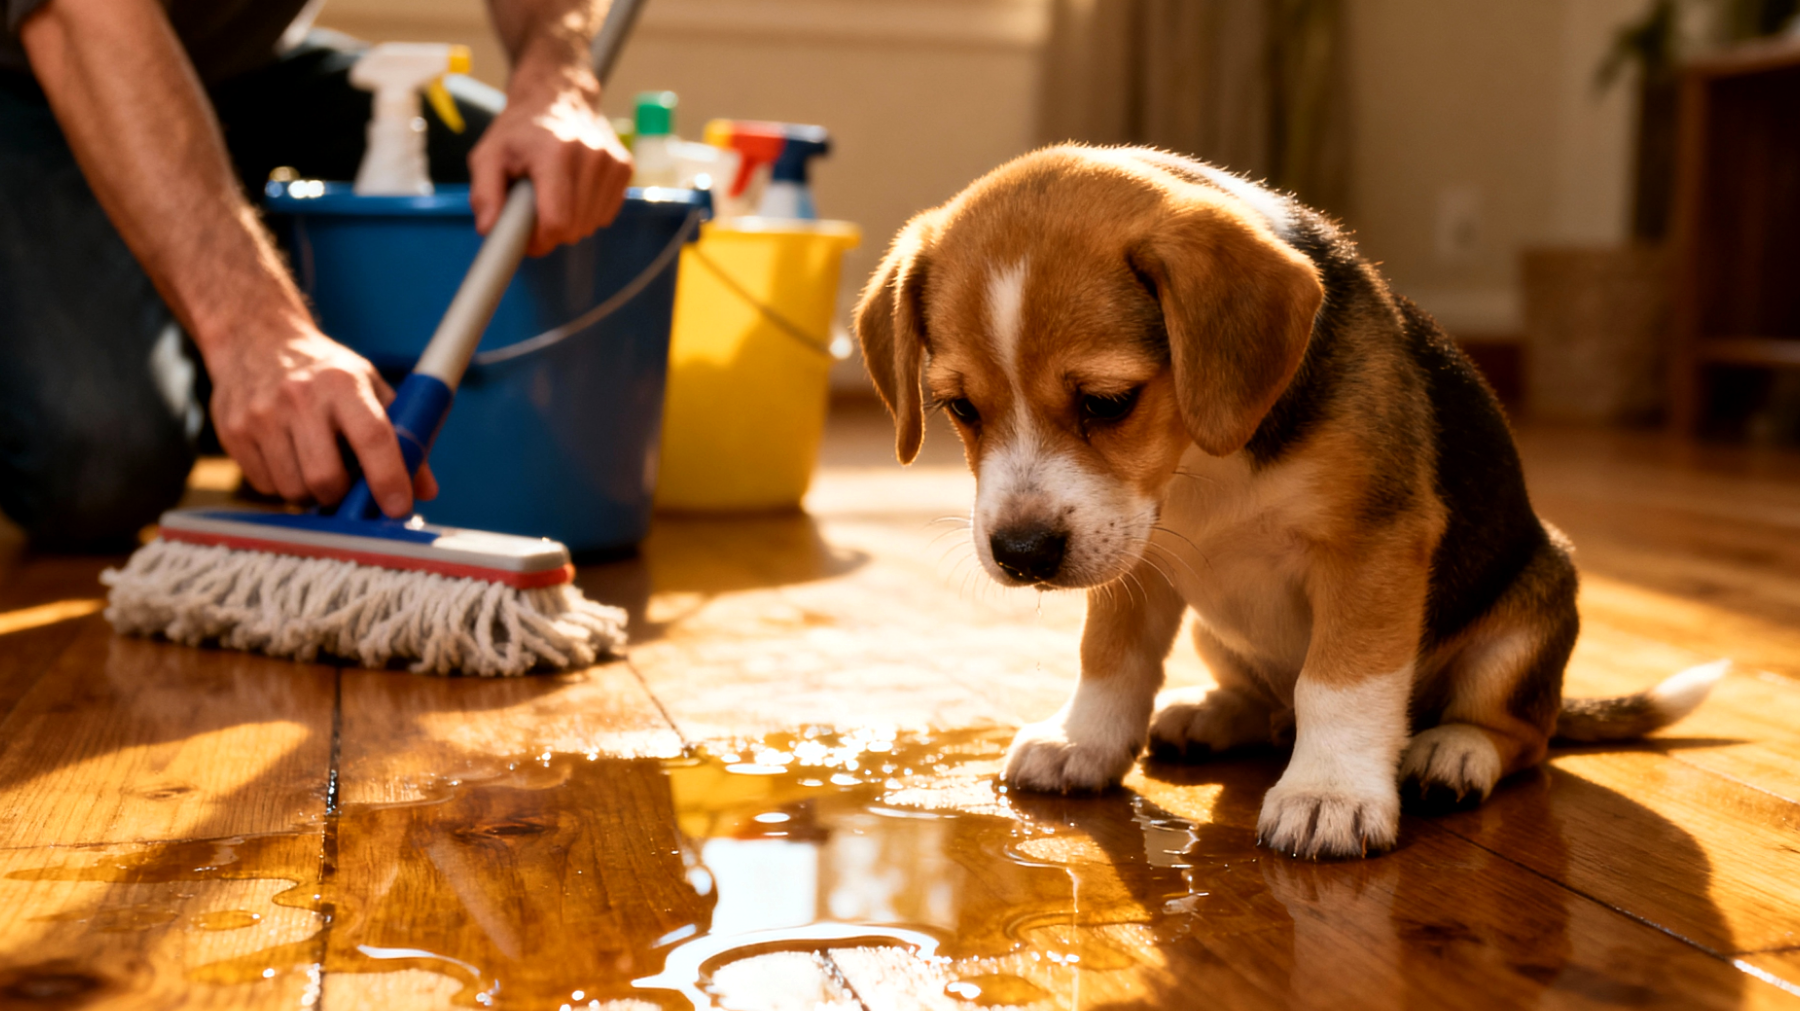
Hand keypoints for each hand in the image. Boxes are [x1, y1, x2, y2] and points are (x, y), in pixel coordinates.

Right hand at [207, 324, 437, 516]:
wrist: (254, 338)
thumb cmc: (324, 371)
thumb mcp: (369, 386)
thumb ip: (402, 436)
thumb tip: (426, 490)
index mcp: (343, 383)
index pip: (372, 438)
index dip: (389, 479)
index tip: (399, 508)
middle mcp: (299, 397)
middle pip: (325, 478)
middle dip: (342, 496)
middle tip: (348, 488)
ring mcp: (260, 415)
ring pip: (293, 489)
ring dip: (312, 493)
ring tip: (317, 467)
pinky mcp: (233, 432)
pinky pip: (264, 486)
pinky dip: (283, 484)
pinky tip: (288, 457)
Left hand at [468, 66, 632, 256]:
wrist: (558, 96)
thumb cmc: (521, 130)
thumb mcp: (488, 155)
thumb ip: (484, 194)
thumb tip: (488, 230)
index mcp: (555, 153)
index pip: (558, 222)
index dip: (540, 241)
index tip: (527, 239)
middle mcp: (591, 156)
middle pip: (576, 228)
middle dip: (553, 232)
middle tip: (535, 214)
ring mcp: (613, 161)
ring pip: (593, 224)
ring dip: (571, 222)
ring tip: (553, 196)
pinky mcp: (625, 167)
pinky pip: (606, 213)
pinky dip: (588, 212)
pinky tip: (573, 190)